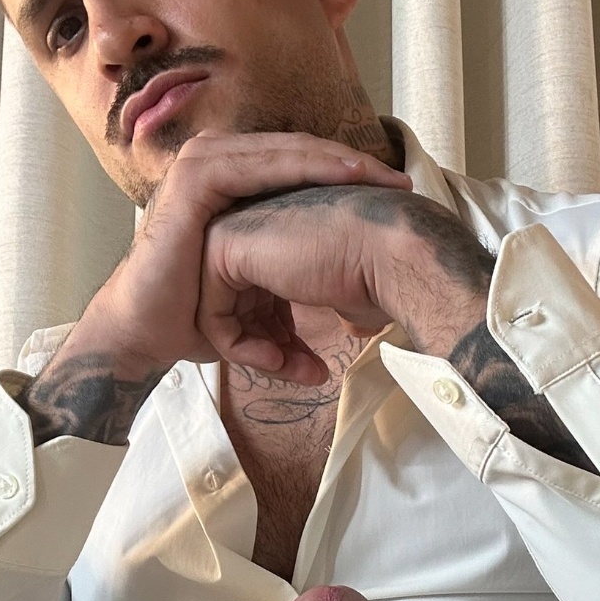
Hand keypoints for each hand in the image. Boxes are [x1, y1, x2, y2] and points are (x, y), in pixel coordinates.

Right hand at [62, 133, 410, 380]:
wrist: (148, 331)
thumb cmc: (197, 316)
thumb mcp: (259, 295)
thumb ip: (292, 292)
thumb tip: (342, 327)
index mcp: (237, 182)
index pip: (303, 167)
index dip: (351, 178)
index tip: (398, 197)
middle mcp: (221, 164)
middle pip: (300, 155)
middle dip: (353, 168)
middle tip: (401, 185)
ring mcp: (205, 166)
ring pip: (284, 154)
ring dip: (334, 163)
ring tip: (375, 179)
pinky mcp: (195, 180)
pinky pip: (257, 166)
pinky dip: (300, 169)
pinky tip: (338, 177)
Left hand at [199, 186, 493, 380]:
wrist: (387, 252)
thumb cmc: (380, 270)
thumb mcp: (343, 290)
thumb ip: (327, 298)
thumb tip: (349, 322)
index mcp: (279, 230)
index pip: (263, 296)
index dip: (286, 336)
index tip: (316, 366)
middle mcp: (252, 225)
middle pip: (243, 307)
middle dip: (273, 349)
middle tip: (311, 375)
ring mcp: (233, 231)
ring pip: (224, 316)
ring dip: (261, 356)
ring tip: (303, 374)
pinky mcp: (220, 247)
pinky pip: (212, 317)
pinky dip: (241, 349)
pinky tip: (277, 361)